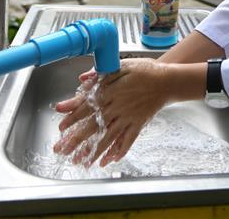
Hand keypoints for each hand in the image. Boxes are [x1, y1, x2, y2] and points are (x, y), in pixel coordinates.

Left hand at [53, 58, 168, 166]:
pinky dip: (118, 151)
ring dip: (92, 151)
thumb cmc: (144, 71)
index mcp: (110, 92)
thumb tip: (82, 79)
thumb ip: (99, 74)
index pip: (86, 107)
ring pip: (107, 138)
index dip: (72, 118)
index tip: (61, 128)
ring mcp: (128, 118)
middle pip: (93, 126)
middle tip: (62, 150)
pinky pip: (127, 141)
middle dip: (76, 140)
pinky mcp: (138, 124)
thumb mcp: (120, 66)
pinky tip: (108, 160)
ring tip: (80, 161)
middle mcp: (117, 107)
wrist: (167, 80)